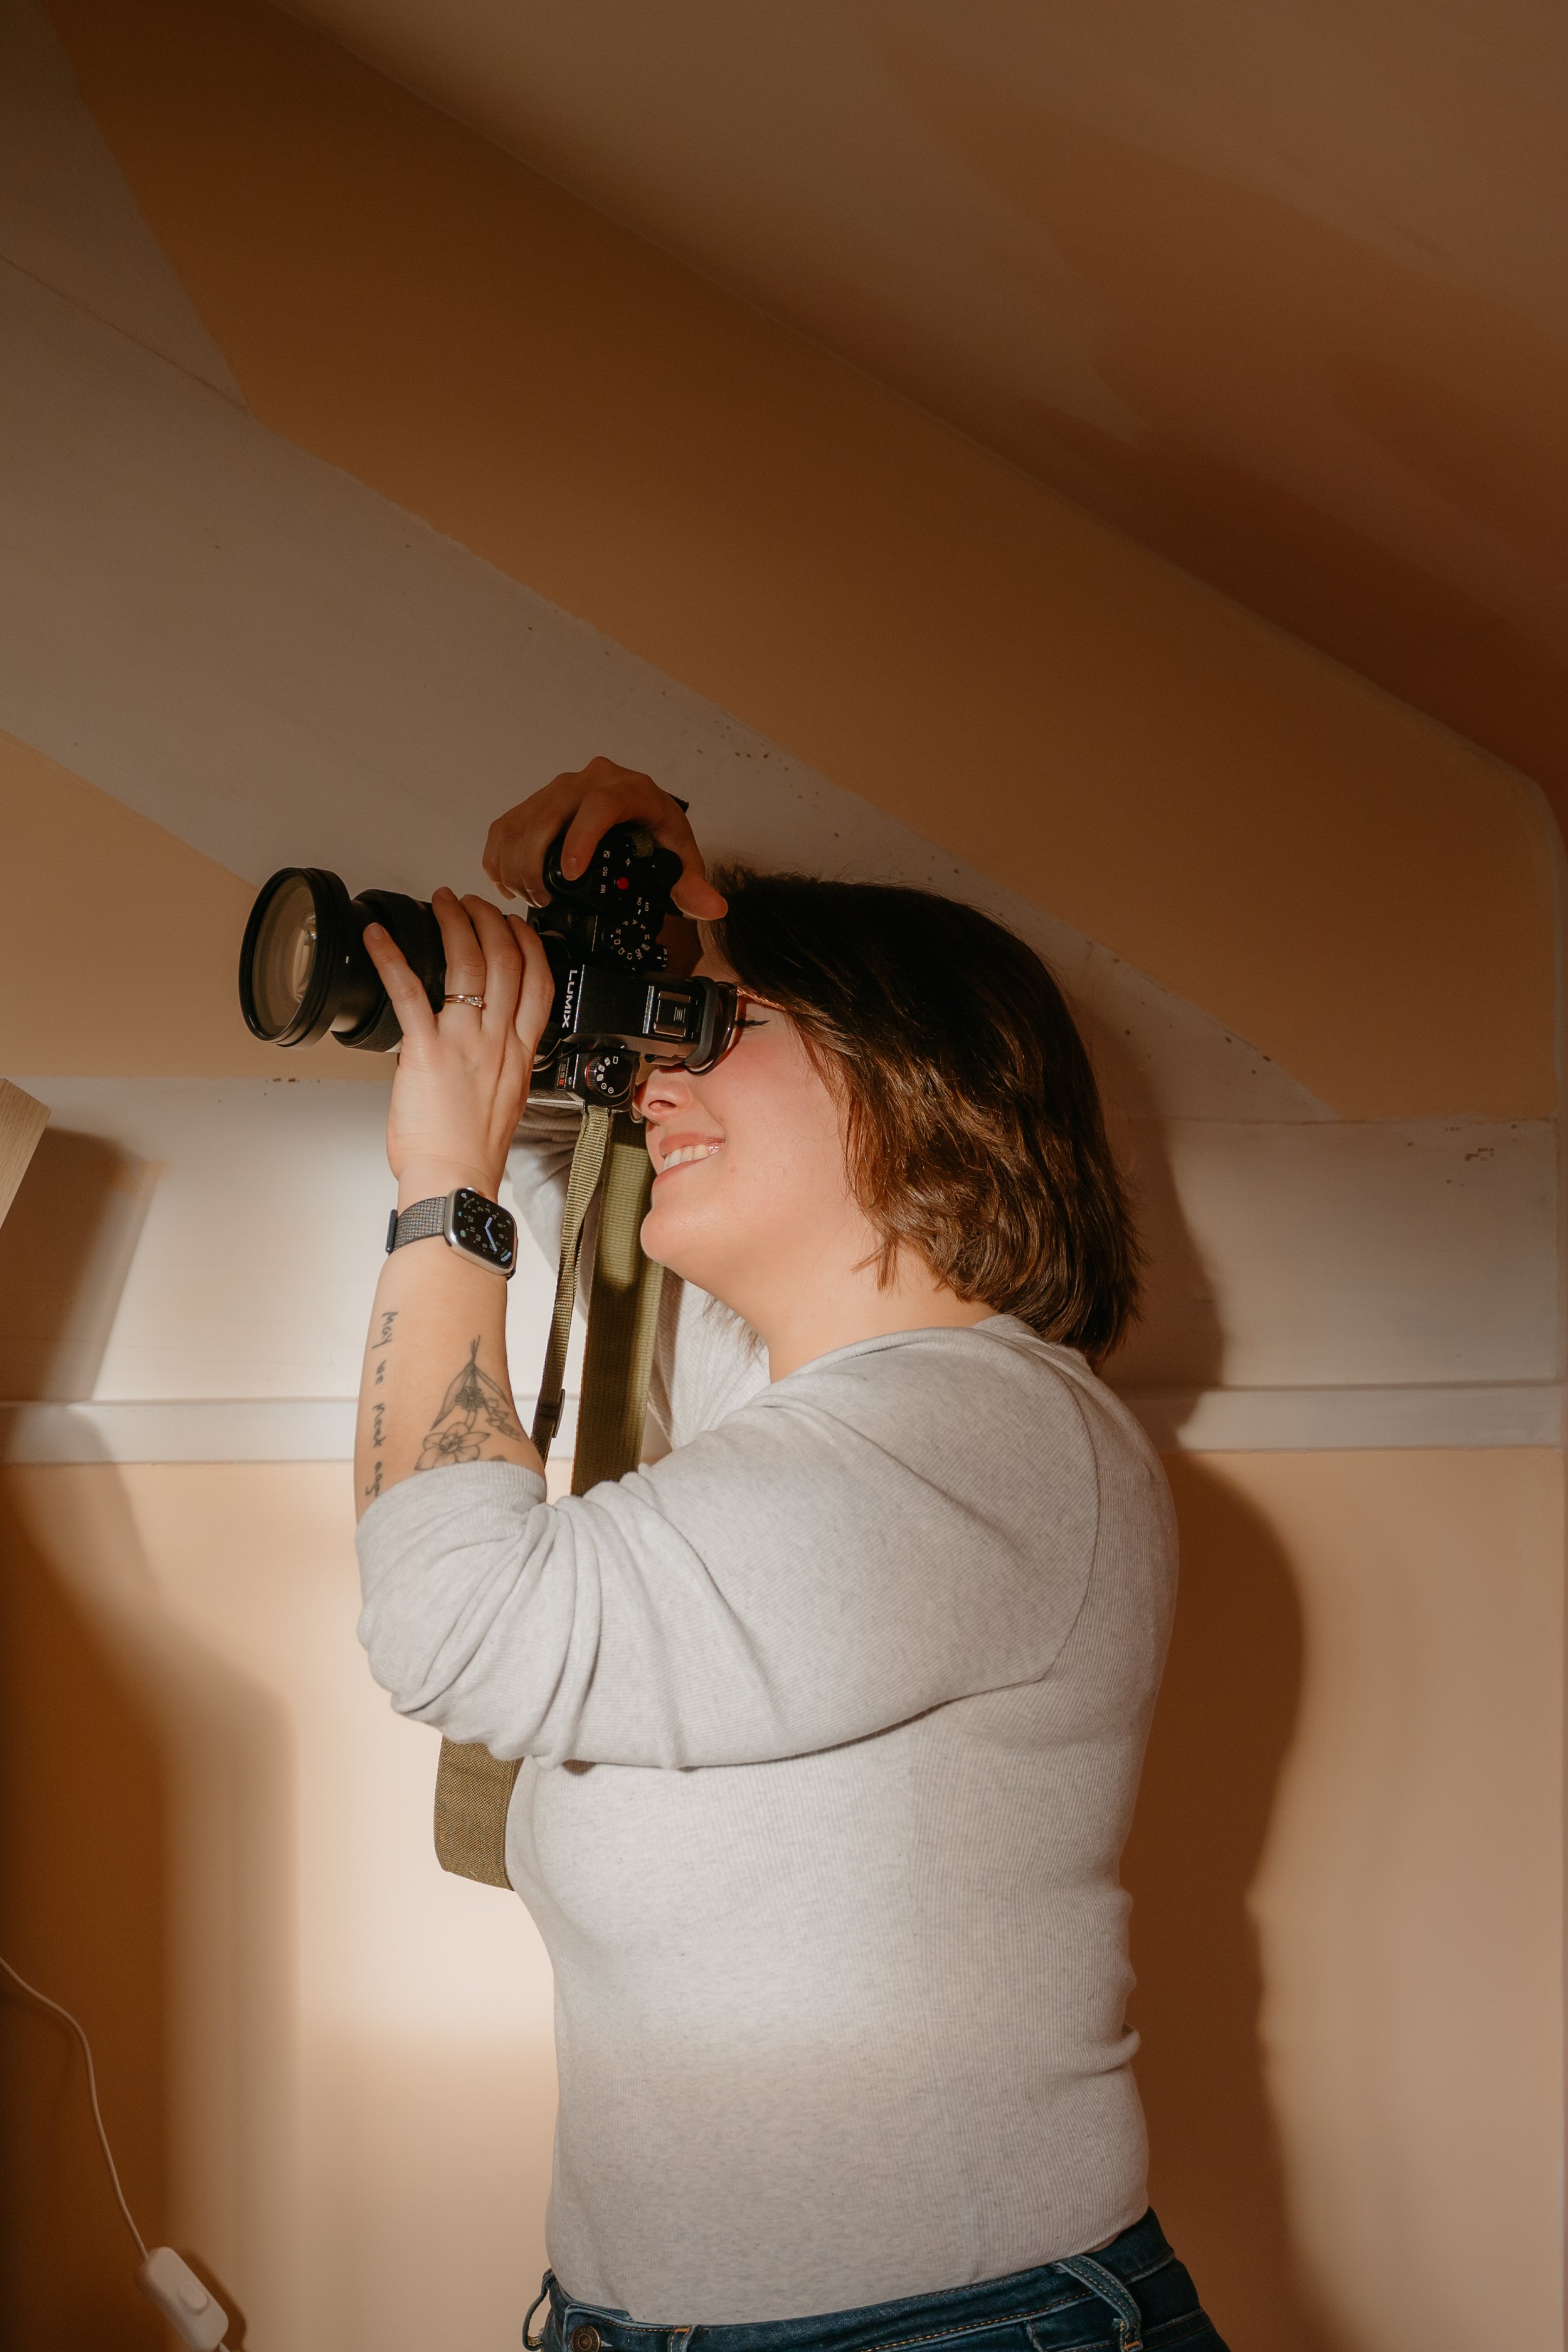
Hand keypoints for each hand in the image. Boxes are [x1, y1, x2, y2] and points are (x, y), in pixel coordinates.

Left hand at [365, 889, 554, 1203]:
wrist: (455, 1180)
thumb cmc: (472, 1152)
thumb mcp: (502, 1101)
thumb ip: (493, 1066)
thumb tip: (473, 1048)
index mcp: (519, 1052)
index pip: (539, 981)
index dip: (530, 943)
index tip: (515, 925)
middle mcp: (498, 1040)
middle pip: (507, 960)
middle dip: (492, 920)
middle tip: (473, 903)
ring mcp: (465, 1042)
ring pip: (469, 964)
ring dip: (455, 923)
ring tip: (443, 902)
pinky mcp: (426, 1050)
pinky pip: (409, 992)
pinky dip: (390, 958)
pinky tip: (377, 937)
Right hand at [483, 755, 726, 919]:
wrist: (638, 809)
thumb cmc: (656, 828)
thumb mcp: (679, 854)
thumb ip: (691, 884)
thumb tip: (711, 907)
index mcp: (628, 789)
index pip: (599, 805)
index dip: (581, 838)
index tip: (572, 875)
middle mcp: (589, 780)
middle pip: (548, 814)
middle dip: (537, 865)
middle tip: (544, 902)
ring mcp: (558, 789)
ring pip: (521, 822)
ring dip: (516, 865)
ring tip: (531, 899)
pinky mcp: (534, 801)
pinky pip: (506, 826)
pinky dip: (500, 857)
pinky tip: (509, 885)